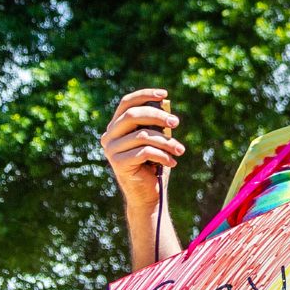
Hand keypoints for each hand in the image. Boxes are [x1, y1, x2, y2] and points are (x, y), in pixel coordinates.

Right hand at [101, 88, 183, 209]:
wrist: (148, 195)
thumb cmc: (153, 164)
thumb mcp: (157, 140)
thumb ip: (157, 124)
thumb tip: (166, 105)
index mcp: (116, 127)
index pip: (126, 103)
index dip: (144, 95)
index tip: (165, 94)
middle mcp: (109, 136)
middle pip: (133, 115)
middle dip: (158, 116)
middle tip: (176, 122)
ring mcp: (111, 150)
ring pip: (143, 135)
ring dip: (166, 141)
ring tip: (180, 150)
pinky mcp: (118, 163)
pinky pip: (145, 152)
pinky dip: (163, 155)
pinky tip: (173, 162)